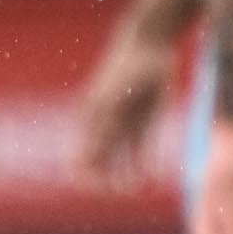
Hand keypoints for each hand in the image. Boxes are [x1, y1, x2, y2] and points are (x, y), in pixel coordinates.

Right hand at [75, 25, 173, 184]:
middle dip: (108, 180)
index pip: (82, 156)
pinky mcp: (144, 120)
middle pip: (100, 161)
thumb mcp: (118, 93)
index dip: (89, 176)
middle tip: (125, 191)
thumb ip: (105, 121)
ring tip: (138, 189)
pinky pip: (141, 147)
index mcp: (92, 117)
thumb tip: (90, 148)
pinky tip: (150, 177)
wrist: (151, 42)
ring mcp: (125, 122)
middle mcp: (106, 122)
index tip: (101, 188)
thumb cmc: (131, 65)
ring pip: (120, 157)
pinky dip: (143, 162)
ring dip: (126, 175)